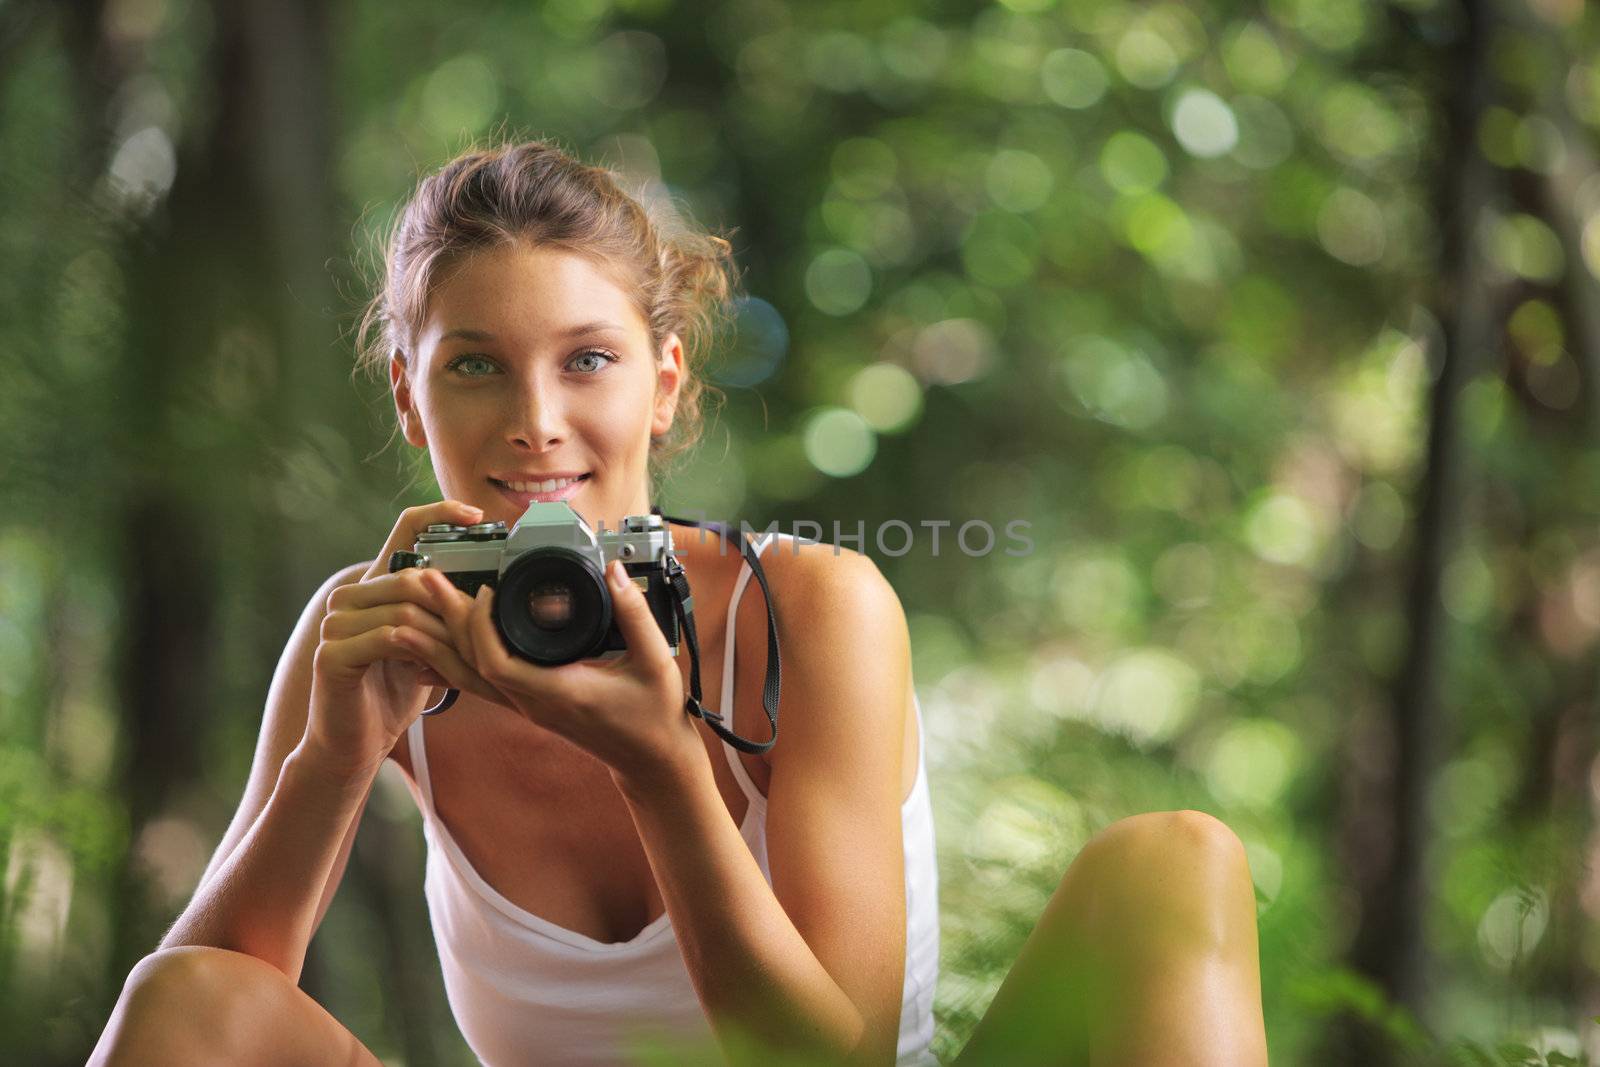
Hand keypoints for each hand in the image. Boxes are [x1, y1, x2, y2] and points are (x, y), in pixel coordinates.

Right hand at [304, 500, 505, 777]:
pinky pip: (390, 637)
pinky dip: (421, 650)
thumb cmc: (394, 691)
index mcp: (374, 587)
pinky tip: (433, 666)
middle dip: (452, 605)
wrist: (356, 742)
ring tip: (462, 657)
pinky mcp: (332, 653)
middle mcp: (349, 597)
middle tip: (480, 631)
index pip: (405, 528)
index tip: (478, 517)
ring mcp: (336, 623)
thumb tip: (489, 591)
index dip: (440, 515)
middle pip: (414, 576)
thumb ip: (444, 615)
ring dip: (443, 633)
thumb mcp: (427, 645)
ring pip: (406, 607)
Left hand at [396, 558, 698, 779]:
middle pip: (472, 665)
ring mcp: (527, 706)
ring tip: (416, 608)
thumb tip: (612, 572)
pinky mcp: (529, 704)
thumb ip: (634, 614)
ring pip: (469, 676)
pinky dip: (454, 662)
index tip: (481, 590)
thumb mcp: (655, 661)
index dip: (480, 627)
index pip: (498, 664)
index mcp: (560, 692)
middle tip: (425, 581)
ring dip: (441, 640)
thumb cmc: (654, 714)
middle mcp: (534, 702)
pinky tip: (431, 652)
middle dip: (445, 621)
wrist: (650, 759)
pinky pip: (480, 683)